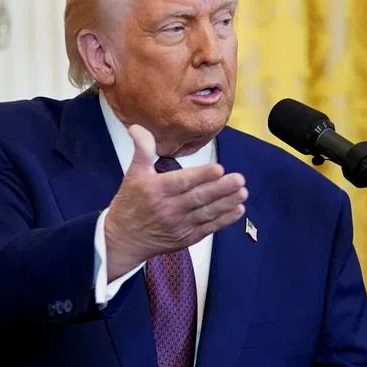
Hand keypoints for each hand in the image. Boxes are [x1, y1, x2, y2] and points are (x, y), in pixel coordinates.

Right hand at [105, 125, 247, 279]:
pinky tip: (237, 210)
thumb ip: (142, 149)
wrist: (123, 239)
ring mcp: (179, 225)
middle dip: (221, 189)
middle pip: (198, 198)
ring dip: (226, 203)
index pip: (181, 182)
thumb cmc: (130, 204)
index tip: (218, 168)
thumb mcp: (133, 174)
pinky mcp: (186, 238)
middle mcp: (168, 208)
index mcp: (156, 190)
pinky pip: (208, 228)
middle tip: (239, 179)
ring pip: (206, 213)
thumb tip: (137, 126)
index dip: (201, 176)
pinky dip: (224, 220)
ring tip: (242, 192)